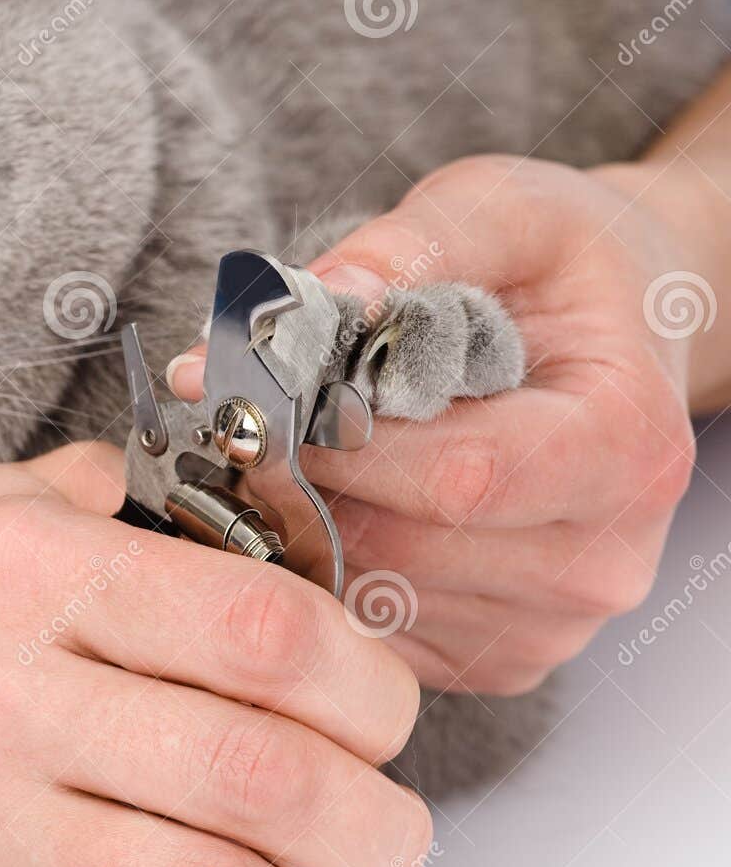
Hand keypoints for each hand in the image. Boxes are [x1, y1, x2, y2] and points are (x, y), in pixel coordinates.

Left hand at [167, 155, 697, 695]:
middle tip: (243, 426)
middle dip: (302, 483)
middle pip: (401, 548)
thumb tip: (299, 310)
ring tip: (277, 456)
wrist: (614, 330)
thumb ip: (404, 250)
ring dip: (298, 529)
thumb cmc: (561, 270)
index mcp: (624, 446)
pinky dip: (317, 571)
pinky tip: (310, 505)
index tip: (266, 396)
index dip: (342, 443)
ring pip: (371, 596)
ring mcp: (546, 620)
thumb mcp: (500, 211)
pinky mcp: (493, 654)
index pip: (457, 480)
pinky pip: (370, 629)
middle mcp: (598, 556)